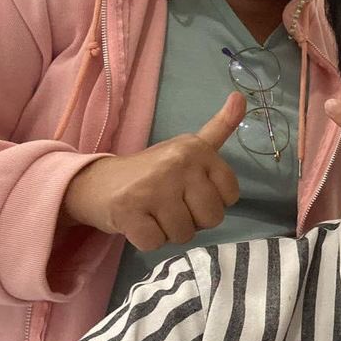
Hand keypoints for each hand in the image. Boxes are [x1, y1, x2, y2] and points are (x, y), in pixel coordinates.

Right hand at [62, 92, 244, 250]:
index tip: (192, 191)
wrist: (98, 182)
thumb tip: (242, 97)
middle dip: (193, 220)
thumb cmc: (152, 170)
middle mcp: (178, 163)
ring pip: (185, 234)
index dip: (212, 201)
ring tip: (153, 212)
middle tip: (170, 205)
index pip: (231, 195)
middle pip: (211, 218)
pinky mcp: (129, 210)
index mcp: (197, 149)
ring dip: (168, 231)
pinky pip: (156, 243)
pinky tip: (138, 222)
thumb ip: (220, 128)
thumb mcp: (189, 147)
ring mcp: (153, 186)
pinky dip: (147, 240)